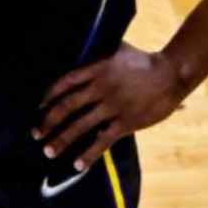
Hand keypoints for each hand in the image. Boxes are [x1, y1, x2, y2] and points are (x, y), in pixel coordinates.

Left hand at [34, 42, 185, 170]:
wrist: (171, 74)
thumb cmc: (143, 60)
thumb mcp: (116, 48)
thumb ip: (97, 49)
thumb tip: (81, 43)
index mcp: (95, 70)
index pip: (64, 83)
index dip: (48, 96)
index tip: (38, 108)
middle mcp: (100, 88)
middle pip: (67, 106)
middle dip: (48, 121)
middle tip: (36, 134)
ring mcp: (112, 106)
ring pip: (81, 125)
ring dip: (62, 139)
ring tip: (48, 151)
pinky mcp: (126, 122)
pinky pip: (103, 141)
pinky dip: (89, 153)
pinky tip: (77, 165)